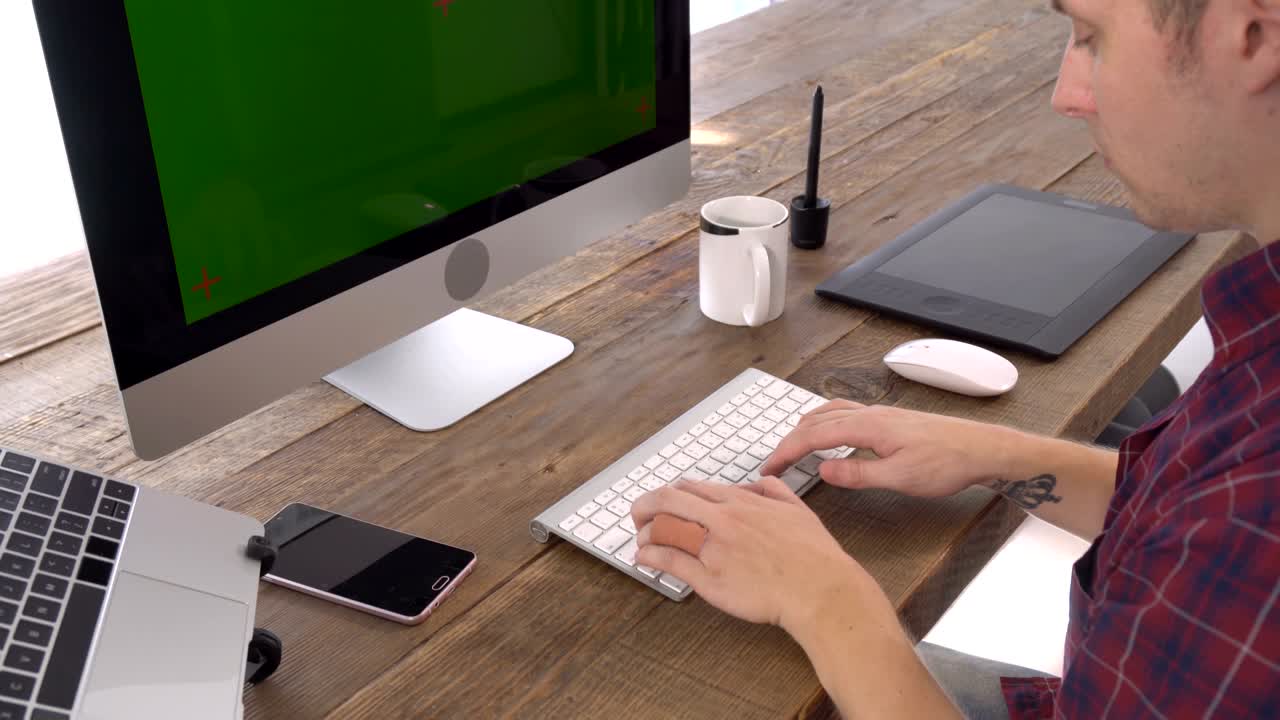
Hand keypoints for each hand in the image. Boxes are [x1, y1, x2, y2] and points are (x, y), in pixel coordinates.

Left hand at [631, 477, 870, 632]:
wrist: (821, 589)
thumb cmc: (813, 555)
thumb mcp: (797, 508)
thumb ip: (774, 490)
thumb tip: (759, 482)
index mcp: (741, 501)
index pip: (691, 487)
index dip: (669, 493)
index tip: (663, 502)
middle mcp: (723, 519)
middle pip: (668, 500)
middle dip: (645, 505)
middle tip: (638, 516)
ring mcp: (714, 547)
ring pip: (665, 529)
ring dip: (646, 533)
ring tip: (641, 539)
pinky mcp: (710, 577)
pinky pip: (671, 561)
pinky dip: (651, 557)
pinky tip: (644, 559)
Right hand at [759, 401, 1016, 497]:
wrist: (983, 449)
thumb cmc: (948, 464)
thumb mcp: (900, 478)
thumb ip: (858, 473)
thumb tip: (823, 471)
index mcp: (869, 427)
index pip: (814, 436)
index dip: (787, 452)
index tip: (769, 467)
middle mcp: (871, 414)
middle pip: (817, 421)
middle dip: (790, 441)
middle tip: (774, 463)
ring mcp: (881, 414)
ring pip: (831, 412)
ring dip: (806, 428)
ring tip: (793, 445)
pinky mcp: (891, 420)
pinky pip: (846, 413)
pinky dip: (826, 421)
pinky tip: (832, 433)